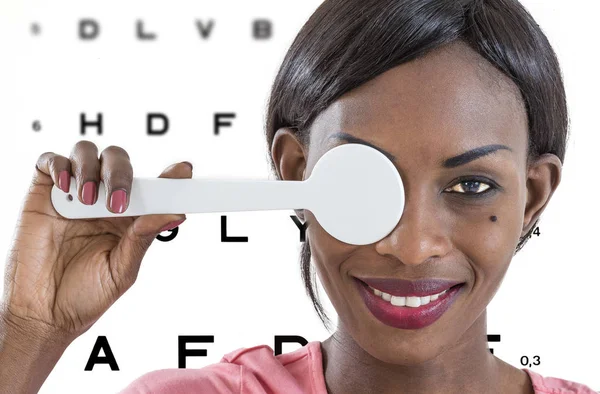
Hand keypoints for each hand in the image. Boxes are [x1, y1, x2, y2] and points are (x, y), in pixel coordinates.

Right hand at [1, 140, 191, 341]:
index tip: (184, 170)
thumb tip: (175, 213)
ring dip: (91, 169)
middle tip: (119, 201)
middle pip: (118, 161)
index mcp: (128, 218)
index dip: (168, 175)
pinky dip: (60, 165)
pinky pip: (51, 161)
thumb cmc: (85, 295)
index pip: (151, 187)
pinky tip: (66, 187)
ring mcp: (73, 195)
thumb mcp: (122, 269)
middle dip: (122, 173)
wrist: (44, 313)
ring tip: (89, 200)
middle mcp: (103, 201)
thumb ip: (144, 237)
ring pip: (86, 152)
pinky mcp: (44, 194)